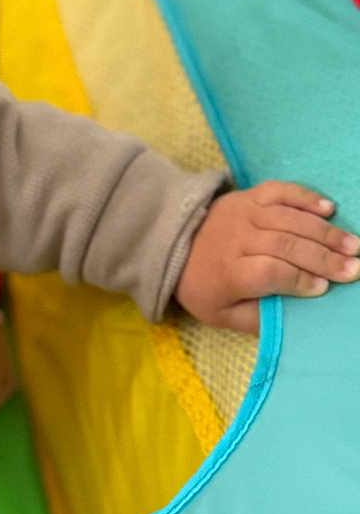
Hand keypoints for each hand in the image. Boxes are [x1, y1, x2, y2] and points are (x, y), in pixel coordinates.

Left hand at [175, 182, 359, 333]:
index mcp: (228, 272)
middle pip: (285, 245)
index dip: (299, 280)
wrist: (172, 243)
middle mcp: (235, 239)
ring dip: (325, 232)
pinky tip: (330, 209)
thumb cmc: (204, 284)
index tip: (323, 288)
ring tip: (353, 245)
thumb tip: (294, 322)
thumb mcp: (221, 314)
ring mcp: (242, 213)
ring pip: (288, 219)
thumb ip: (256, 319)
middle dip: (324, 259)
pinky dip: (305, 198)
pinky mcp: (246, 196)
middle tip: (355, 269)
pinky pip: (279, 191)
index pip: (269, 272)